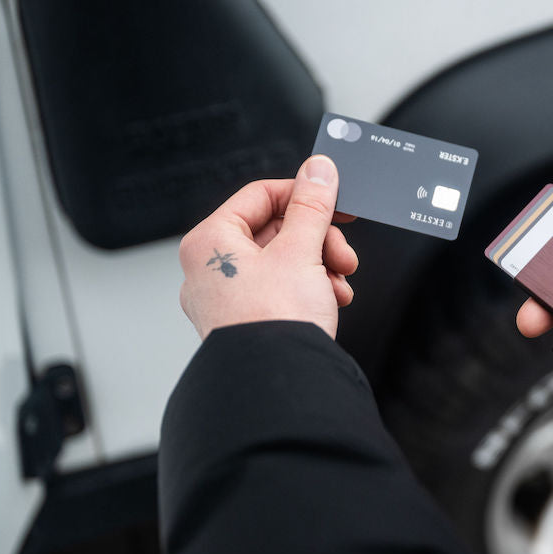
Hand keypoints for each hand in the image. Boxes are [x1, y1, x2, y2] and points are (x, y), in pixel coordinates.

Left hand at [178, 155, 357, 339]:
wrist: (278, 383)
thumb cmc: (274, 321)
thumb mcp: (301, 250)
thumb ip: (313, 206)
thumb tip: (318, 170)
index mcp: (210, 242)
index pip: (260, 195)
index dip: (303, 194)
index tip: (335, 199)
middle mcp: (210, 269)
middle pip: (275, 231)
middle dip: (318, 240)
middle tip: (342, 251)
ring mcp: (225, 300)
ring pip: (282, 262)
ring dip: (320, 266)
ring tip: (340, 281)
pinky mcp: (245, 323)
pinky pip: (280, 291)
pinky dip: (310, 290)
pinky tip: (332, 299)